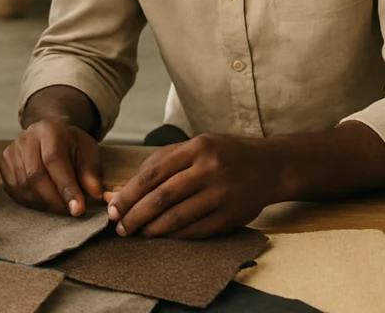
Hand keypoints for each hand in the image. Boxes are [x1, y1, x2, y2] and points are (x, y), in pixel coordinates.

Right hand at [0, 119, 102, 215]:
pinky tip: (44, 202)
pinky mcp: (3, 165)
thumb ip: (91, 172)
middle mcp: (26, 139)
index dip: (66, 187)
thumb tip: (94, 194)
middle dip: (54, 200)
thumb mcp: (88, 152)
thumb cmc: (71, 145)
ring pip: (23, 186)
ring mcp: (11, 152)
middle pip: (35, 176)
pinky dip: (31, 201)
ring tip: (59, 206)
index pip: (54, 160)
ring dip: (43, 203)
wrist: (48, 134)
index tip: (78, 208)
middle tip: (69, 211)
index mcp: (49, 130)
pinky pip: (14, 190)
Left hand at [105, 134, 280, 238]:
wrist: (271, 166)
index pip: (153, 173)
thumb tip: (123, 189)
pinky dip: (176, 236)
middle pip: (162, 197)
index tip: (113, 208)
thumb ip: (160, 163)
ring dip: (153, 229)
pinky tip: (163, 237)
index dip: (129, 194)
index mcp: (197, 147)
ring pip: (178, 217)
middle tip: (120, 227)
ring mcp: (222, 193)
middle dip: (136, 215)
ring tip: (138, 233)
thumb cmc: (224, 155)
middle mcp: (209, 169)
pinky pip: (197, 230)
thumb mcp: (195, 146)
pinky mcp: (232, 215)